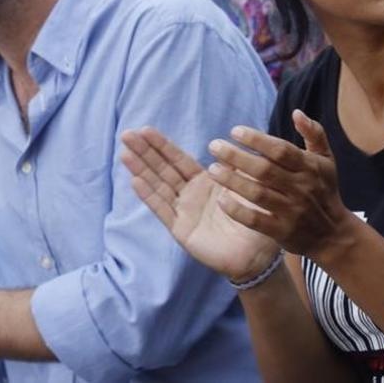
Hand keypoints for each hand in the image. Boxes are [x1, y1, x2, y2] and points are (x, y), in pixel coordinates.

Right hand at [121, 127, 279, 283]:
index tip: (145, 129)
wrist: (258, 253)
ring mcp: (184, 212)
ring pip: (158, 186)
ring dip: (141, 169)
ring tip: (125, 153)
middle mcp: (191, 195)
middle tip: (126, 134)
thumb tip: (223, 145)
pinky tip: (135, 181)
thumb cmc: (255, 218)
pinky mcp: (182, 230)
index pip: (179, 160)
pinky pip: (163, 210)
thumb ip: (234, 166)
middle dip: (145, 152)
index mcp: (205, 182)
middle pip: (163, 169)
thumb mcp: (247, 185)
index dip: (162, 145)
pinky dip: (149, 196)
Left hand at [207, 111, 353, 257]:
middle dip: (236, 156)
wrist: (333, 234)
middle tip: (214, 146)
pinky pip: (255, 220)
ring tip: (212, 169)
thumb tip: (296, 112)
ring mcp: (292, 211)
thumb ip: (314, 134)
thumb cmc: (324, 190)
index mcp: (310, 167)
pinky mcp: (282, 232)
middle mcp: (301, 188)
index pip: (280, 150)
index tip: (234, 131)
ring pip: (257, 194)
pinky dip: (237, 210)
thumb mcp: (326, 160)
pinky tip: (221, 199)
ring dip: (232, 180)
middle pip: (264, 170)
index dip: (257, 139)